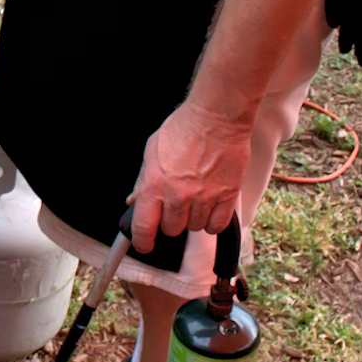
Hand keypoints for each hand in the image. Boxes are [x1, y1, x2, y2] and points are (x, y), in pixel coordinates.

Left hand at [127, 102, 251, 254]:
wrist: (216, 118)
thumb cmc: (183, 129)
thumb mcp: (152, 151)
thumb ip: (143, 180)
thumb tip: (134, 200)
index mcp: (155, 185)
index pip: (144, 227)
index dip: (142, 241)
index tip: (144, 244)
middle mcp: (178, 196)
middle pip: (172, 229)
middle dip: (170, 221)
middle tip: (173, 205)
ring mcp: (204, 198)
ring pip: (195, 228)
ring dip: (192, 218)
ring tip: (194, 198)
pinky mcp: (226, 197)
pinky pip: (217, 225)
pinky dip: (213, 221)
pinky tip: (210, 207)